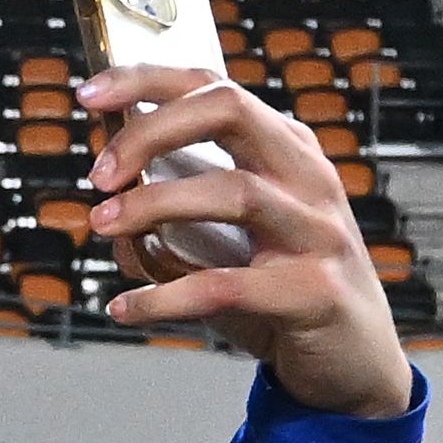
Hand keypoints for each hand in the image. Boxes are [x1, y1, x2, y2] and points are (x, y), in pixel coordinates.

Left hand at [79, 65, 411, 418]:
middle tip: (97, 174)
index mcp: (286, 151)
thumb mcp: (229, 240)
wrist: (353, 361)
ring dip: (153, 205)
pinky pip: (226, 286)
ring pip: (234, 191)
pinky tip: (126, 308)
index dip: (149, 81)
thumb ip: (173, 217)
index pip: (217, 89)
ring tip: (102, 226)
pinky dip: (165, 296)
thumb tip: (105, 208)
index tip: (88, 94)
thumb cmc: (279, 290)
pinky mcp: (313, 292)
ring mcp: (318, 231)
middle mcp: (308, 177)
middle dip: (151, 131)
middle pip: (231, 111)